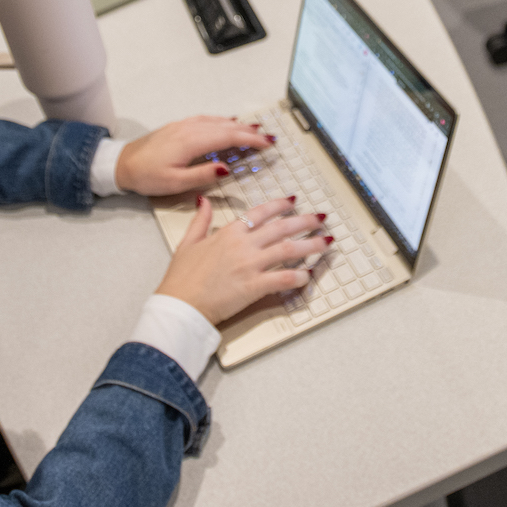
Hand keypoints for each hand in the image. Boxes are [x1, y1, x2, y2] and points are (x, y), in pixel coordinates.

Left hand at [115, 116, 270, 194]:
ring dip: (238, 125)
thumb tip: (227, 168)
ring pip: (217, 121)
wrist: (122, 163)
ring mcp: (184, 125)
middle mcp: (190, 129)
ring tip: (255, 129)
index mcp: (191, 142)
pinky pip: (207, 119)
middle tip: (269, 137)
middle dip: (250, 132)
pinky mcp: (178, 126)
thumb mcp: (175, 183)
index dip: (250, 140)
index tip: (267, 143)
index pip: (228, 138)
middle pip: (226, 127)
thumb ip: (203, 175)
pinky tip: (228, 122)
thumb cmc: (147, 176)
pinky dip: (222, 121)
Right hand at [155, 196, 329, 325]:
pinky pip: (283, 278)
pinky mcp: (254, 286)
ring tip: (326, 242)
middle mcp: (243, 245)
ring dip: (311, 244)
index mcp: (228, 232)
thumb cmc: (181, 279)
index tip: (294, 201)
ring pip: (288, 249)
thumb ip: (200, 220)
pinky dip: (298, 276)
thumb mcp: (187, 243)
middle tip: (322, 218)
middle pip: (282, 228)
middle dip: (306, 221)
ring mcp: (250, 265)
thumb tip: (204, 201)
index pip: (260, 212)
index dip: (280, 205)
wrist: (180, 305)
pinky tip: (308, 275)